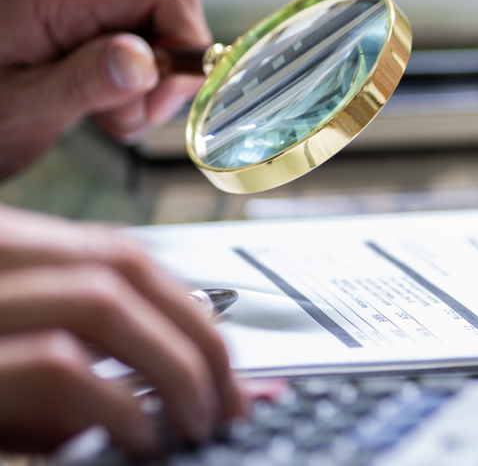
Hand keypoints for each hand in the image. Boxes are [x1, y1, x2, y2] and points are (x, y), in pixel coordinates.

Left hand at [0, 0, 211, 178]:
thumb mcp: (24, 108)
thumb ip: (84, 80)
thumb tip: (146, 60)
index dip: (182, 43)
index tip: (163, 95)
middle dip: (173, 60)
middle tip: (139, 109)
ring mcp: (84, 6)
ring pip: (164, 23)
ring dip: (158, 77)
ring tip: (113, 114)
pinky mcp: (89, 28)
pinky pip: (146, 39)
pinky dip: (143, 80)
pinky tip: (106, 105)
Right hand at [0, 205, 242, 453]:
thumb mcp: (47, 385)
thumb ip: (126, 375)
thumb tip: (241, 389)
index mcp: (17, 254)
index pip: (126, 256)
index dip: (193, 309)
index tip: (230, 365)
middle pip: (125, 266)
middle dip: (199, 337)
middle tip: (233, 402)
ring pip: (101, 299)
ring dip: (172, 365)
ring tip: (198, 422)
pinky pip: (56, 364)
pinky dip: (117, 404)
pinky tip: (142, 438)